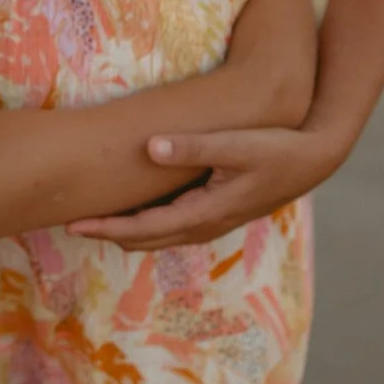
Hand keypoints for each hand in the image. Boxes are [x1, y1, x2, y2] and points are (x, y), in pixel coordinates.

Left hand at [69, 124, 346, 249]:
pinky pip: (172, 224)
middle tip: (69, 222)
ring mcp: (212, 220)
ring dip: (126, 230)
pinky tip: (133, 207)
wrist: (314, 158)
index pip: (144, 229)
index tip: (73, 223)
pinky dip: (146, 222)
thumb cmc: (277, 148)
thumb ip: (193, 147)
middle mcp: (205, 224)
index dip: (107, 227)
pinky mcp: (217, 210)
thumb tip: (149, 147)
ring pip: (159, 235)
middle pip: (146, 239)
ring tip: (94, 218)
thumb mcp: (237, 144)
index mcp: (205, 212)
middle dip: (108, 233)